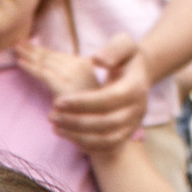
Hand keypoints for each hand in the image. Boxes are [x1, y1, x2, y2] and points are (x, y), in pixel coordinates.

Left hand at [26, 33, 151, 156]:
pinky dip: (85, 145)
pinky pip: (106, 147)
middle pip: (106, 123)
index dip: (82, 103)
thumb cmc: (127, 57)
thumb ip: (113, 49)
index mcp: (136, 87)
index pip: (108, 99)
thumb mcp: (124, 44)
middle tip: (51, 116)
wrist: (140, 74)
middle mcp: (137, 109)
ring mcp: (133, 124)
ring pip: (106, 140)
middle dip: (76, 122)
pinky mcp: (126, 134)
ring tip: (55, 127)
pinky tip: (67, 135)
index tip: (57, 101)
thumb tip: (98, 60)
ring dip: (78, 136)